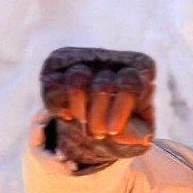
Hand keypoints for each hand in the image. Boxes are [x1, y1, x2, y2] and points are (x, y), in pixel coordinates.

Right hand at [39, 46, 155, 166]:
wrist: (97, 124)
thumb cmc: (124, 127)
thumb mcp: (137, 136)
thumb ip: (138, 136)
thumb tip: (136, 136)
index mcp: (141, 68)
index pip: (129, 84)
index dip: (119, 111)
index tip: (112, 131)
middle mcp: (113, 57)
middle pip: (102, 85)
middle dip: (97, 118)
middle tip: (98, 134)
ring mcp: (84, 56)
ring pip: (75, 80)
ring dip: (79, 111)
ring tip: (84, 123)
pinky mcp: (56, 63)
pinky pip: (52, 85)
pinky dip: (58, 106)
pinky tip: (68, 114)